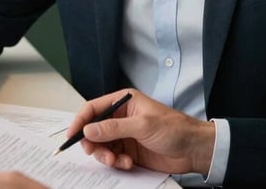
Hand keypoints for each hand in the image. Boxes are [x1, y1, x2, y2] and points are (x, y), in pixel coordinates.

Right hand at [68, 89, 214, 174]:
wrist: (193, 149)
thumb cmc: (175, 129)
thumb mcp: (142, 126)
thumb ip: (113, 128)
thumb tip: (88, 129)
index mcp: (123, 102)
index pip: (93, 108)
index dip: (80, 121)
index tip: (72, 135)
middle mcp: (120, 117)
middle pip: (93, 129)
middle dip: (92, 143)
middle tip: (96, 153)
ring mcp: (124, 135)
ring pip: (101, 145)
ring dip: (105, 155)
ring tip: (117, 161)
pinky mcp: (128, 150)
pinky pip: (112, 157)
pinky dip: (115, 162)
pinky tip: (128, 163)